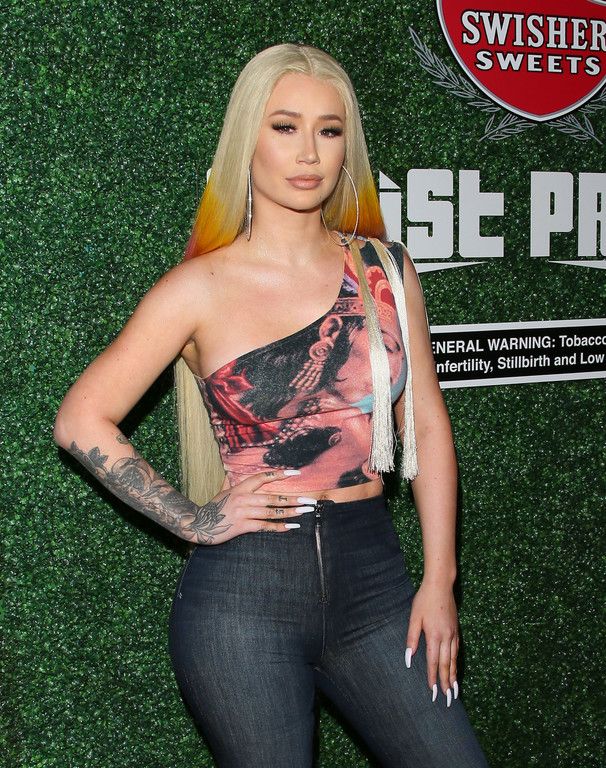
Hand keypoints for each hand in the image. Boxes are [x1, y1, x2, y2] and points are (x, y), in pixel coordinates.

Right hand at [180, 470, 316, 544]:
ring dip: (290, 512)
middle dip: (293, 499)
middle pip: (273, 497)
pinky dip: (279, 527)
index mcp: (240, 487)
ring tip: (305, 512)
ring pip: (271, 511)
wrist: (198, 524)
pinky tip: (292, 526)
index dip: (280, 474)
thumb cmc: (213, 508)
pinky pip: (264, 526)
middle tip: (309, 501)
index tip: (296, 473)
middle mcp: (243, 497)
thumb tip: (233, 472)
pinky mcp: (242, 526)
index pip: (263, 477)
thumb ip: (231, 482)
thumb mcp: (222, 491)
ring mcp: (243, 512)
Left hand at [405, 579, 459, 705]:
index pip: (433, 662)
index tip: (433, 692)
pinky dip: (456, 662)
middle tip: (447, 699)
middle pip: (446, 664)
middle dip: (446, 683)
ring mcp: (453, 634)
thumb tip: (408, 658)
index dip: (432, 678)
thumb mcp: (414, 617)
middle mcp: (446, 637)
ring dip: (454, 676)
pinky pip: (457, 651)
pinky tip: (456, 669)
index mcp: (434, 635)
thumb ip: (412, 638)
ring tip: (455, 690)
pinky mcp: (456, 630)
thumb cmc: (424, 600)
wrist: (440, 585)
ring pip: (454, 659)